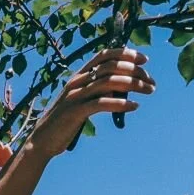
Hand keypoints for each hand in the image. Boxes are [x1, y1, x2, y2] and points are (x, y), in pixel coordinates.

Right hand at [26, 48, 153, 154]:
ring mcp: (75, 96)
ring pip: (109, 82)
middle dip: (135, 70)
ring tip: (149, 90)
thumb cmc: (65, 121)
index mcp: (78, 76)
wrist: (42, 140)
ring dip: (133, 84)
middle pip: (111, 67)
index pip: (104, 55)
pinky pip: (102, 103)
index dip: (126, 53)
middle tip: (151, 81)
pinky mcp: (75, 112)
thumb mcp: (82, 101)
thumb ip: (99, 91)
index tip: (144, 59)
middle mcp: (77, 82)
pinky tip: (134, 106)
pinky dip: (121, 103)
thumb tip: (124, 87)